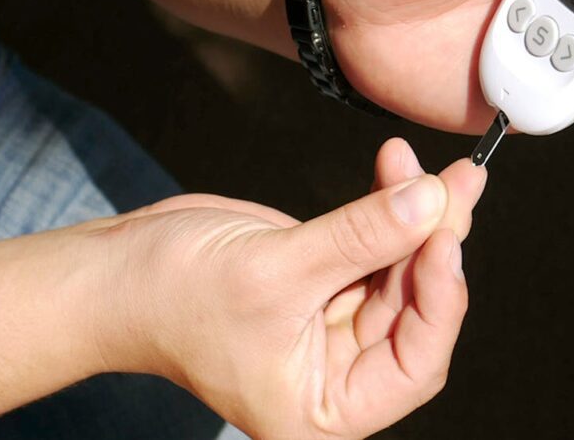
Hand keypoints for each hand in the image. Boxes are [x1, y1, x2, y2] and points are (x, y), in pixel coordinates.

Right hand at [95, 139, 485, 438]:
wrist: (117, 273)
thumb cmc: (173, 297)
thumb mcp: (275, 269)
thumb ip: (362, 236)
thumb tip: (434, 202)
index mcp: (325, 408)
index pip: (415, 360)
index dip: (440, 297)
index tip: (445, 234)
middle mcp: (336, 373)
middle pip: (415, 307)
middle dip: (436, 239)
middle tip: (455, 182)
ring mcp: (331, 323)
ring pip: (402, 268)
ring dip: (420, 213)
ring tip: (429, 165)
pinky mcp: (323, 279)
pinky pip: (375, 243)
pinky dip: (389, 205)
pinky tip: (398, 167)